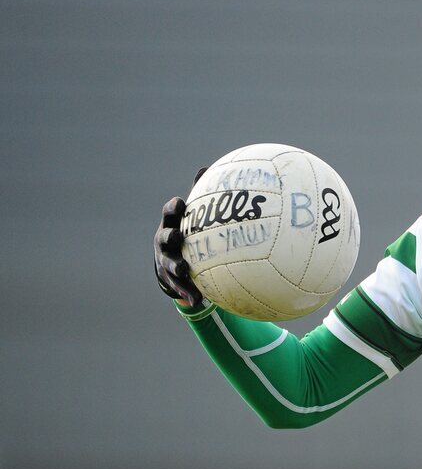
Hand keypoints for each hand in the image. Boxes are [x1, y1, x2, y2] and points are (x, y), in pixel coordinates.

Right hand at [153, 168, 205, 306]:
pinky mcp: (172, 280)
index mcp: (171, 225)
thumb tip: (209, 168)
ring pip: (169, 265)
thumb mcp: (192, 218)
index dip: (173, 208)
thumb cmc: (187, 234)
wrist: (173, 264)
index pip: (170, 213)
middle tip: (178, 237)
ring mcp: (166, 262)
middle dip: (170, 237)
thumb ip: (202, 198)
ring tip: (185, 270)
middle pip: (164, 238)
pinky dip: (189, 293)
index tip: (180, 203)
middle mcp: (165, 243)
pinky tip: (198, 300)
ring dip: (177, 267)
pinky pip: (180, 287)